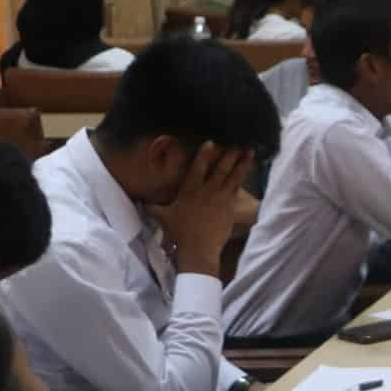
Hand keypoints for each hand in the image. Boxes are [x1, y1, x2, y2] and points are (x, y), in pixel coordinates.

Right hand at [161, 142, 253, 274]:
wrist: (198, 248)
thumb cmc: (179, 232)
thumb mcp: (163, 217)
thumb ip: (152, 207)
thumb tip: (140, 202)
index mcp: (189, 190)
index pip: (198, 167)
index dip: (205, 154)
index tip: (211, 142)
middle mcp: (206, 191)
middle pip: (220, 168)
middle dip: (229, 155)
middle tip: (237, 143)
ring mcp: (221, 198)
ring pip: (233, 176)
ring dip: (242, 163)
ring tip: (250, 151)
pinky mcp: (230, 207)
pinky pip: (238, 188)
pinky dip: (244, 177)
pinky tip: (249, 169)